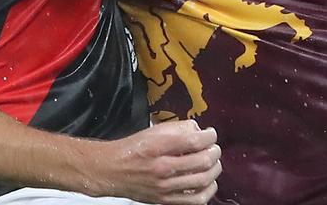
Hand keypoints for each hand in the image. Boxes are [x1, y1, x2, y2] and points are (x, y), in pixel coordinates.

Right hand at [98, 120, 221, 204]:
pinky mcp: (165, 200)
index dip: (209, 136)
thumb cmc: (131, 150)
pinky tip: (208, 182)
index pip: (194, 140)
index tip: (211, 134)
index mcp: (157, 146)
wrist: (111, 170)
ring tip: (213, 163)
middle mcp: (161, 167)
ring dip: (215, 170)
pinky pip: (196, 200)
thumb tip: (199, 131)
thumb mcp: (152, 131)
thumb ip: (176, 129)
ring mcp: (164, 187)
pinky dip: (208, 190)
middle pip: (203, 161)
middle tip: (214, 148)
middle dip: (215, 152)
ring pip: (203, 180)